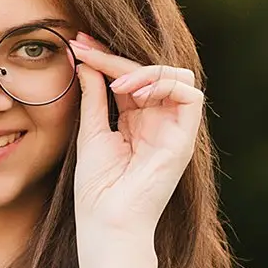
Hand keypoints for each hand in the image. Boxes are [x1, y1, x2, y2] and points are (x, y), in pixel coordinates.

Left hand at [68, 33, 204, 243]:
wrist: (106, 222)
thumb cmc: (96, 189)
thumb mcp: (90, 132)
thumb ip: (93, 96)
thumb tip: (85, 61)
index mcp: (136, 120)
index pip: (127, 77)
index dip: (104, 58)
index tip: (77, 44)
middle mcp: (158, 121)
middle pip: (150, 71)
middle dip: (117, 56)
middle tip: (86, 49)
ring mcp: (173, 129)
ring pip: (176, 76)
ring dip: (145, 70)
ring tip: (116, 83)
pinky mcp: (185, 139)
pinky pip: (191, 96)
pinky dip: (165, 86)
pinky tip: (135, 94)